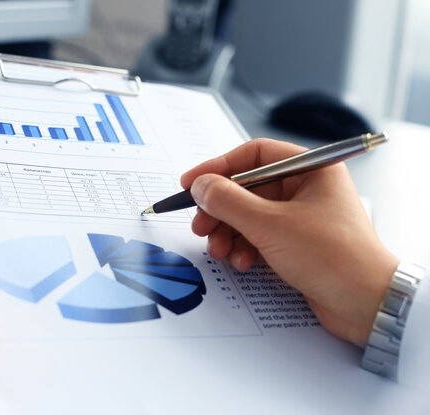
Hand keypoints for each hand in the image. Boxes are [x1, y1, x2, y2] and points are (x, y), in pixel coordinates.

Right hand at [181, 138, 398, 347]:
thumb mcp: (270, 225)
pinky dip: (244, 247)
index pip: (253, 155)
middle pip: (247, 188)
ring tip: (220, 250)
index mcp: (309, 169)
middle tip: (201, 225)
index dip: (218, 167)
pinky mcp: (296, 243)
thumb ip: (228, 202)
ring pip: (249, 215)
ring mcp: (300, 217)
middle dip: (220, 209)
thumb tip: (200, 185)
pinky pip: (259, 236)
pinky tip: (241, 262)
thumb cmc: (333, 258)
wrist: (366, 305)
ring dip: (229, 232)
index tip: (191, 183)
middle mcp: (305, 188)